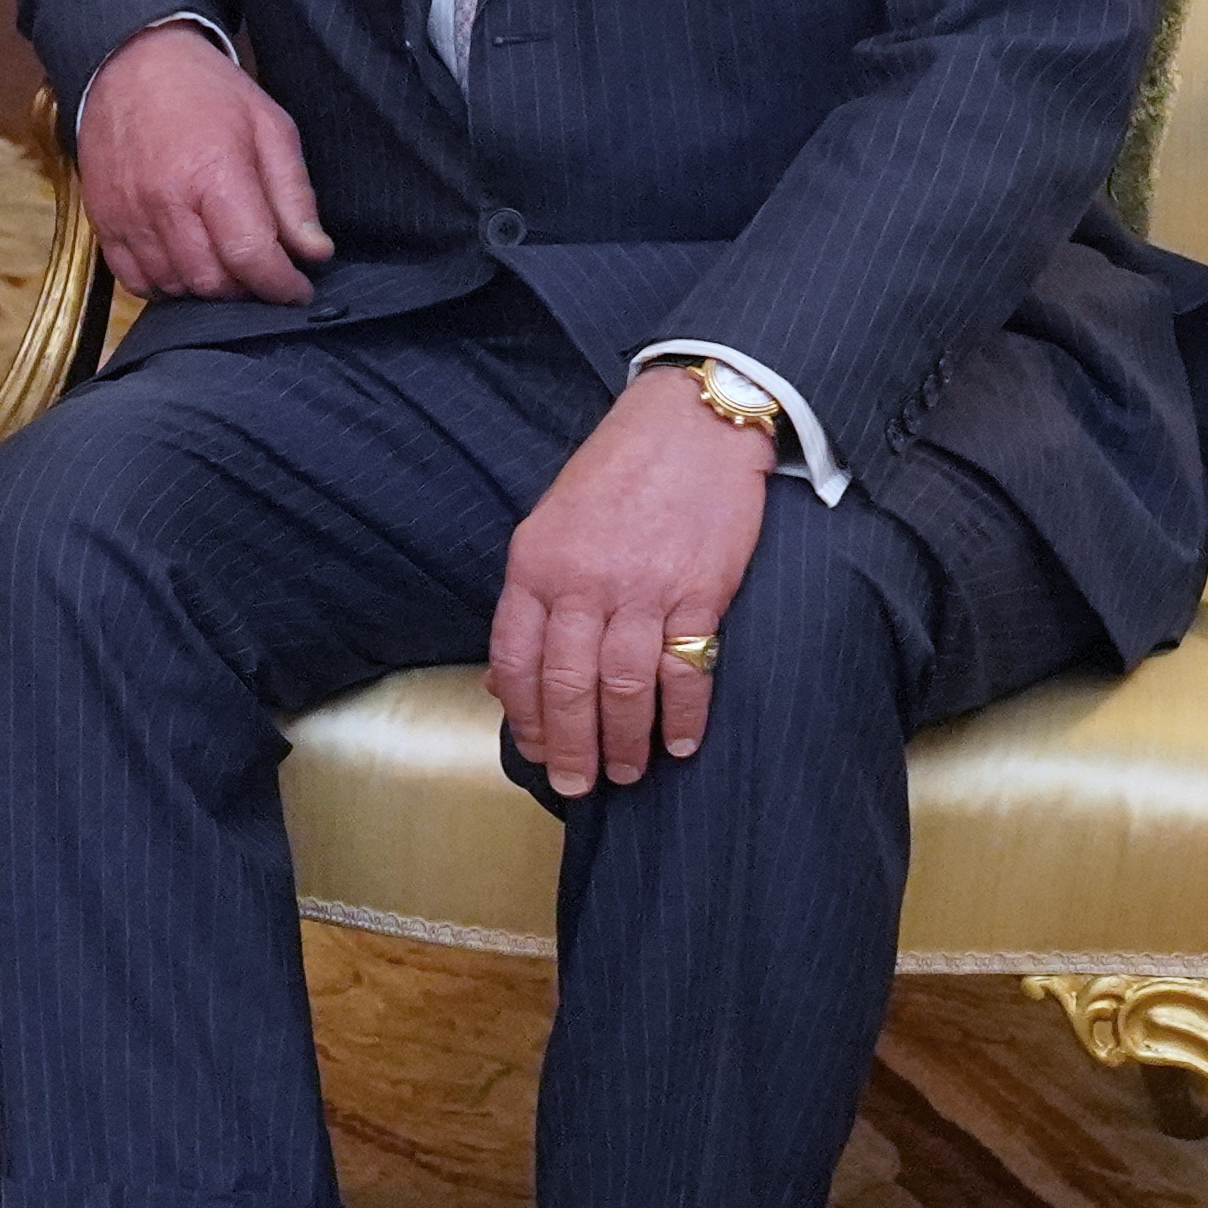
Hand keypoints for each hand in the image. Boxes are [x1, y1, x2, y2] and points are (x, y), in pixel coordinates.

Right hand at [72, 23, 330, 306]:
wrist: (131, 64)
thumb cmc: (208, 92)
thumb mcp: (269, 128)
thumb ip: (294, 195)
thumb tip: (314, 253)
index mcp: (215, 174)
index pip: (251, 257)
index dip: (282, 285)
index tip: (298, 289)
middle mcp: (166, 201)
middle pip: (212, 281)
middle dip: (247, 288)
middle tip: (262, 270)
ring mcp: (129, 215)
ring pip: (174, 287)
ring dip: (207, 288)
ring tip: (225, 263)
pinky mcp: (103, 221)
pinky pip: (135, 280)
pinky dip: (165, 285)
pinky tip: (185, 263)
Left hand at [487, 371, 775, 797]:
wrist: (691, 422)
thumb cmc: (618, 471)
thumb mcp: (550, 522)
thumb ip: (532, 597)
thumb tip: (507, 677)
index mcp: (535, 564)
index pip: (515, 660)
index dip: (524, 718)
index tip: (535, 752)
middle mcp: (582, 582)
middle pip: (567, 686)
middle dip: (570, 747)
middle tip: (579, 785)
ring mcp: (642, 589)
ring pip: (623, 688)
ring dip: (624, 741)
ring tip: (626, 772)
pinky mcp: (700, 592)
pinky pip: (686, 671)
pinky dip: (684, 715)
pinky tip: (682, 742)